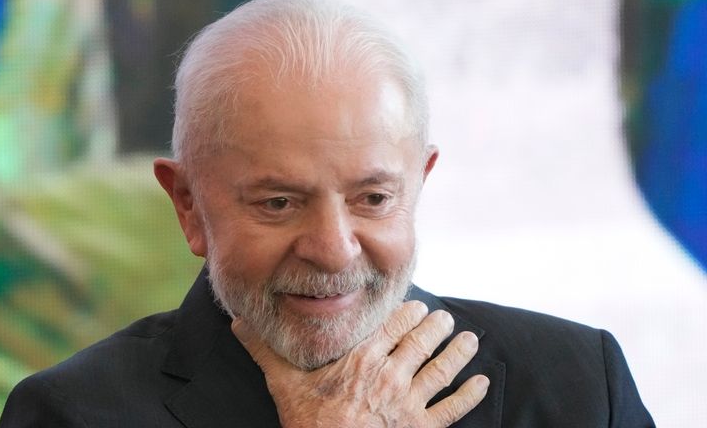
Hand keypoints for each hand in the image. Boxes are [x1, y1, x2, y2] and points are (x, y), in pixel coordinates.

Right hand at [231, 300, 488, 427]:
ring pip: (441, 368)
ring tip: (470, 339)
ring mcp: (409, 402)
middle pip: (421, 341)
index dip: (410, 313)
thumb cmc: (309, 424)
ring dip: (459, 352)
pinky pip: (452, 409)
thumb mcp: (284, 384)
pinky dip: (469, 395)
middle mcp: (391, 374)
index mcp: (362, 358)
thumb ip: (266, 350)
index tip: (420, 304)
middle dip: (437, 326)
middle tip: (447, 317)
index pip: (392, 325)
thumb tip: (238, 322)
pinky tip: (482, 383)